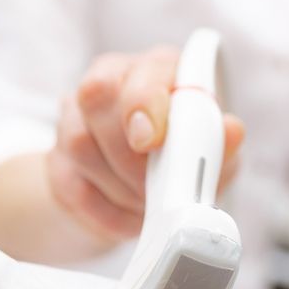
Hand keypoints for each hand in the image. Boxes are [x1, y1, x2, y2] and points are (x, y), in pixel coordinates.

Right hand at [46, 48, 244, 243]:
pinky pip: (68, 185)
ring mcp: (75, 117)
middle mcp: (112, 80)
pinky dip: (106, 212)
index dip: (143, 104)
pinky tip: (131, 219)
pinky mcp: (57, 159)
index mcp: (157, 69)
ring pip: (79, 143)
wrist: (149, 192)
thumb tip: (232, 129)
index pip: (138, 71)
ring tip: (151, 204)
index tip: (152, 141)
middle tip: (157, 187)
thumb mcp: (215, 152)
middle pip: (97, 97)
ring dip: (121, 186)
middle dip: (130, 153)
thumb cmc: (189, 157)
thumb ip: (222, 141)